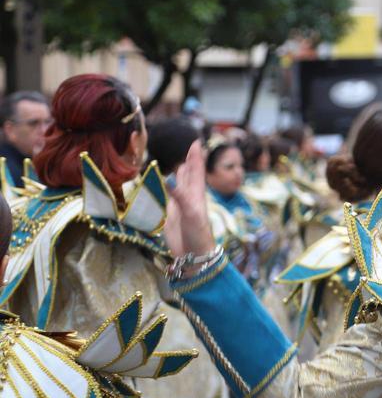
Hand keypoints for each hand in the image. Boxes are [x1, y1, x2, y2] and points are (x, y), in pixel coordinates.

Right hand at [167, 141, 216, 257]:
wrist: (194, 255)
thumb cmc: (197, 234)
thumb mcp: (190, 213)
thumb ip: (180, 197)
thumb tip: (168, 179)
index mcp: (197, 195)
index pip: (196, 171)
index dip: (196, 157)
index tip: (197, 142)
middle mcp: (190, 198)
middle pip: (191, 175)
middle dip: (191, 161)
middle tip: (193, 146)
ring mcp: (182, 206)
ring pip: (182, 186)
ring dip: (182, 174)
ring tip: (182, 163)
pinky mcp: (173, 215)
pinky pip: (171, 197)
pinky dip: (170, 188)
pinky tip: (169, 185)